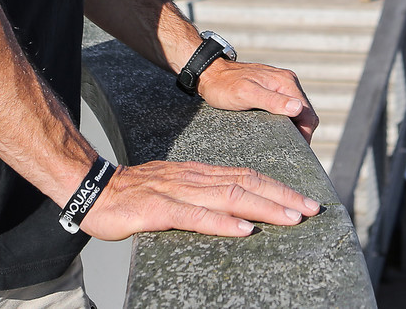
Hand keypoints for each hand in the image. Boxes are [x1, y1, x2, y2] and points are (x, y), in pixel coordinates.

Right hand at [81, 159, 320, 240]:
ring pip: (229, 197)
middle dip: (282, 196)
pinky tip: (243, 230)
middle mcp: (195, 179)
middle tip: (311, 209)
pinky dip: (223, 223)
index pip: (247, 176)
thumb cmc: (135, 195)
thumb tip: (234, 211)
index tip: (303, 200)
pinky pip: (196, 216)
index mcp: (200, 174)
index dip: (277, 187)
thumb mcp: (176, 189)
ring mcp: (178, 192)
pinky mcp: (160, 210)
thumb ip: (202, 197)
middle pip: (247, 183)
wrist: (93, 188)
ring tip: (291, 218)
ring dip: (264, 208)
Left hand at [198, 59, 319, 142]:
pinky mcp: (273, 90)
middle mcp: (287, 82)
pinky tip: (276, 129)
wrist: (210, 74)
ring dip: (294, 126)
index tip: (297, 150)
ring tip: (283, 141)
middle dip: (301, 131)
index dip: (305, 134)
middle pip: (305, 113)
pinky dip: (286, 120)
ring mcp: (281, 85)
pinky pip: (286, 107)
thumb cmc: (225, 85)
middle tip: (288, 149)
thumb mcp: (247, 95)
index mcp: (286, 82)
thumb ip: (273, 101)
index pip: (307, 113)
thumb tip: (297, 108)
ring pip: (297, 111)